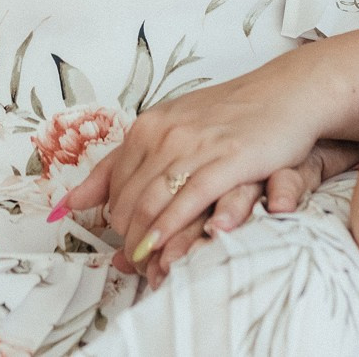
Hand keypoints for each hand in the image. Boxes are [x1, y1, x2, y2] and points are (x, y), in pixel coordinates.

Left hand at [59, 59, 325, 267]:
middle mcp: (165, 133)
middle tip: (129, 263)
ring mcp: (195, 145)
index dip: (113, 217)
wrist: (286, 93)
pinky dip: (170, 228)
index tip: (116, 242)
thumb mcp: (172, 129)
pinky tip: (162, 249)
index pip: (115, 182)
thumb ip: (125, 163)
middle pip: (130, 196)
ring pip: (154, 201)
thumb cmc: (231, 115)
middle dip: (125, 235)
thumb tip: (72, 203)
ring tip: (142, 265)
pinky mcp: (228, 160)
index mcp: (148, 126)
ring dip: (144, 239)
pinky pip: (189, 200)